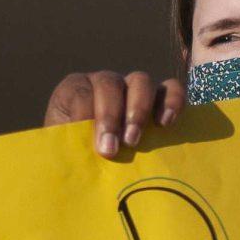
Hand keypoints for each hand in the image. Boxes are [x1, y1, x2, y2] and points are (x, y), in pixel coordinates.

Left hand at [43, 70, 184, 157]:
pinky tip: (165, 124)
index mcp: (74, 90)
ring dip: (139, 109)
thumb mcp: (67, 150)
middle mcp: (103, 82)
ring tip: (133, 141)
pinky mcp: (158, 96)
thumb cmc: (77, 154)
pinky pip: (171, 88)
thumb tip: (78, 154)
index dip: (84, 115)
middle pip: (109, 84)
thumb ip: (68, 146)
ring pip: (140, 81)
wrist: (92, 157)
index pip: (79, 93)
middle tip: (111, 150)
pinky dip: (172, 101)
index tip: (91, 143)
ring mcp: (132, 85)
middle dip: (109, 117)